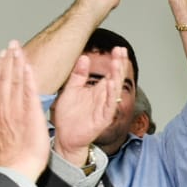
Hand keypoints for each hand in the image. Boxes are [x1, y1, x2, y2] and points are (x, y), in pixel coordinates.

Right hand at [0, 41, 50, 181]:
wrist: (17, 167)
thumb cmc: (9, 155)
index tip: (2, 55)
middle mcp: (3, 108)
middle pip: (4, 78)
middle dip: (8, 59)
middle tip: (11, 44)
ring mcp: (16, 109)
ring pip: (15, 81)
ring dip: (17, 63)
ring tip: (18, 48)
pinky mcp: (30, 113)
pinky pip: (28, 91)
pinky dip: (28, 77)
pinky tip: (28, 65)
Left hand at [51, 48, 124, 163]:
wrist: (64, 137)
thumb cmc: (68, 116)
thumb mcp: (71, 90)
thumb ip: (78, 75)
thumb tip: (84, 57)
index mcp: (98, 91)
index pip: (111, 73)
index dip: (115, 61)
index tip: (118, 48)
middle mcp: (104, 98)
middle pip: (116, 78)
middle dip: (119, 64)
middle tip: (121, 50)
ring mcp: (104, 108)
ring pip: (114, 90)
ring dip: (116, 76)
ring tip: (117, 62)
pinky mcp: (102, 119)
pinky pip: (109, 106)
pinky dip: (110, 95)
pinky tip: (110, 83)